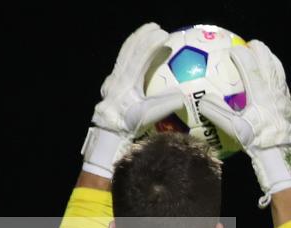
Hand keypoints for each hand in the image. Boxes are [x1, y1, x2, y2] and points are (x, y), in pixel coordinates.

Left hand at [81, 23, 184, 177]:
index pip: (140, 56)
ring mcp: (112, 81)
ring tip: (148, 35)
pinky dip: (131, 56)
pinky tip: (140, 56)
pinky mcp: (111, 85)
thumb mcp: (147, 116)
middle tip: (157, 28)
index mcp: (126, 82)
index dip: (152, 44)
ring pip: (124, 55)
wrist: (107, 137)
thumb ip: (164, 104)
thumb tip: (182, 96)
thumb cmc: (127, 127)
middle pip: (129, 50)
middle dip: (143, 36)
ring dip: (136, 43)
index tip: (164, 35)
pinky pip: (122, 64)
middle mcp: (117, 78)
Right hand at [198, 40, 290, 206]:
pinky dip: (277, 73)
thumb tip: (202, 101)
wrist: (278, 151)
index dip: (241, 55)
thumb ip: (217, 113)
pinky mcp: (287, 102)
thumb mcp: (234, 128)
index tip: (232, 49)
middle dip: (259, 50)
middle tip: (250, 44)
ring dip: (270, 58)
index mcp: (259, 94)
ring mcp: (282, 95)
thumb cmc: (255, 140)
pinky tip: (272, 74)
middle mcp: (272, 90)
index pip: (250, 68)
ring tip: (264, 53)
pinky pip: (282, 81)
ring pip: (277, 70)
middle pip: (267, 62)